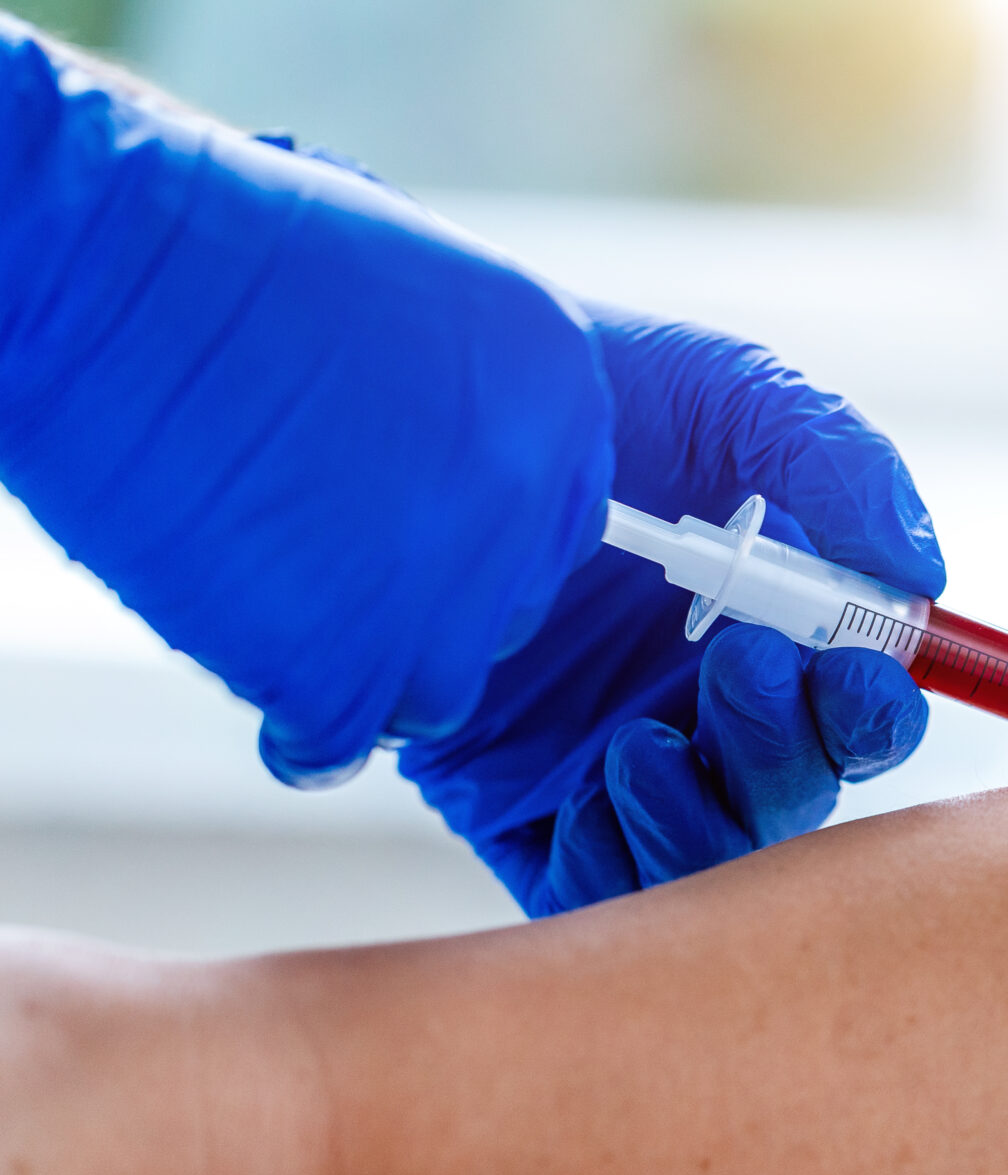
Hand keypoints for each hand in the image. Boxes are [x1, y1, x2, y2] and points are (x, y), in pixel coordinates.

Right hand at [0, 34, 613, 785]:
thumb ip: (463, 400)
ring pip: (436, 694)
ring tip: (284, 617)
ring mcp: (443, 592)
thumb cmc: (222, 251)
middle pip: (506, 612)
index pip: (559, 521)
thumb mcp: (409, 298)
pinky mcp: (346, 666)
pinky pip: (336, 745)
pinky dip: (295, 730)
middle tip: (334, 572)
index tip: (419, 537)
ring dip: (368, 675)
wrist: (104, 262)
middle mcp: (527, 497)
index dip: (485, 540)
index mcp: (559, 395)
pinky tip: (252, 669)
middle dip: (428, 606)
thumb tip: (448, 475)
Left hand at [400, 305, 944, 916]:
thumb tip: (922, 574)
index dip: (877, 711)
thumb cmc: (579, 394)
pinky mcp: (524, 812)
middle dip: (790, 748)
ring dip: (709, 810)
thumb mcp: (724, 396)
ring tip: (644, 735)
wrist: (409, 418)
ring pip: (710, 853)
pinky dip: (622, 857)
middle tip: (741, 664)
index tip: (862, 672)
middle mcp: (701, 708)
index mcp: (766, 627)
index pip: (856, 707)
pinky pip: (598, 887)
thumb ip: (842, 464)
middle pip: (795, 791)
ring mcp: (614, 768)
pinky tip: (598, 776)